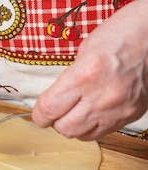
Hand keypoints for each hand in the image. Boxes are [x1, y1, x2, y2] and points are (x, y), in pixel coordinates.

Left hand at [32, 0, 147, 139]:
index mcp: (85, 75)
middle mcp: (102, 97)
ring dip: (74, 126)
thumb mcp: (86, 49)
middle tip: (57, 110)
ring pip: (83, 135)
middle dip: (55, 121)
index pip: (49, 110)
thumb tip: (57, 97)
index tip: (39, 111)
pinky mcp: (130, 115)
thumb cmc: (122, 34)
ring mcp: (118, 109)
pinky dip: (93, 126)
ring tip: (76, 110)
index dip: (39, 114)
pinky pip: (103, 132)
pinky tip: (94, 111)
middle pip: (65, 129)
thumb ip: (70, 77)